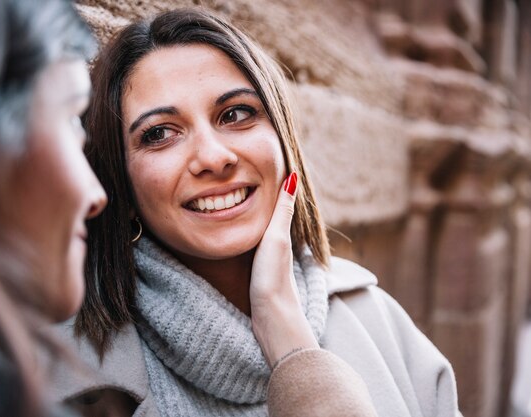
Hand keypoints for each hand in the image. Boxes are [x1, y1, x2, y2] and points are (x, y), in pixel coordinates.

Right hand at [250, 172, 318, 366]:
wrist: (272, 316)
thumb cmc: (274, 277)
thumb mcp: (276, 238)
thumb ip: (282, 210)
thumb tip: (293, 176)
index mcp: (284, 233)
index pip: (283, 200)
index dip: (279, 183)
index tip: (270, 160)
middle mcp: (280, 244)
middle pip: (274, 214)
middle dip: (268, 196)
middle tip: (252, 172)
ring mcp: (271, 258)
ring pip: (265, 228)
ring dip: (255, 214)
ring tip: (241, 196)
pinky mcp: (261, 270)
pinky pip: (255, 242)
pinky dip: (250, 231)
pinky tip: (241, 233)